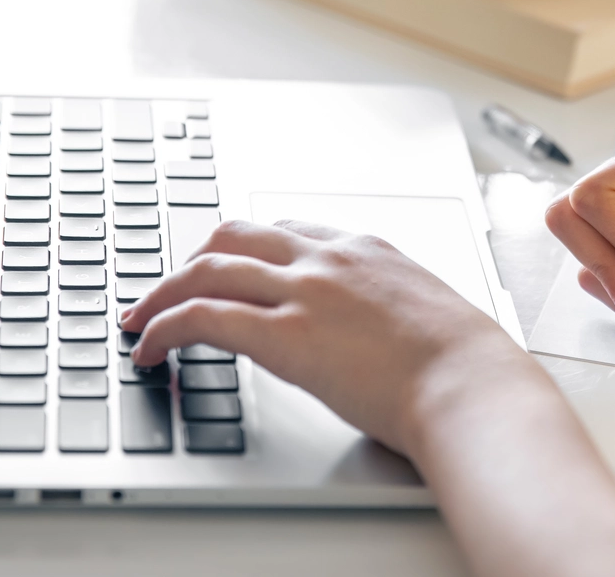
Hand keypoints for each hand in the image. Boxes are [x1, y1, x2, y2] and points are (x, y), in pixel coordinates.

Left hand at [120, 219, 534, 456]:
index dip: (245, 249)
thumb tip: (371, 339)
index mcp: (366, 248)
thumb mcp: (424, 316)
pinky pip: (202, 317)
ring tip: (141, 321)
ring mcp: (304, 291)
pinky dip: (164, 329)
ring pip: (207, 268)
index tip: (227, 268)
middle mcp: (329, 258)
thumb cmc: (464, 365)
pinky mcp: (284, 334)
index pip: (287, 230)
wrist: (472, 385)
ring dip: (163, 293)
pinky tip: (151, 349)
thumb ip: (385, 312)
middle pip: (236, 234)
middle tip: (170, 290)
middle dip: (194, 260)